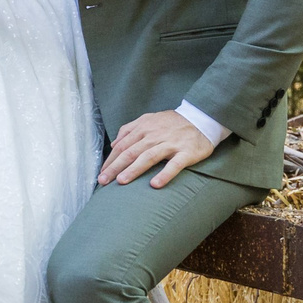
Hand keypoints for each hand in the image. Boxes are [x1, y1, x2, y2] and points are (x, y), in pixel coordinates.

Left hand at [99, 109, 217, 187]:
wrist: (202, 118)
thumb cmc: (172, 123)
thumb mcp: (149, 119)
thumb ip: (130, 129)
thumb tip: (114, 144)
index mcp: (144, 128)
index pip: (122, 146)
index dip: (110, 160)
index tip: (101, 173)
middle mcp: (155, 135)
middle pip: (131, 152)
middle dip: (115, 167)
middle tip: (103, 181)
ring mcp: (170, 144)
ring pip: (148, 157)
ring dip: (134, 170)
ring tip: (121, 181)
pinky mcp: (186, 152)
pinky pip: (174, 165)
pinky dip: (164, 174)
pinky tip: (155, 184)